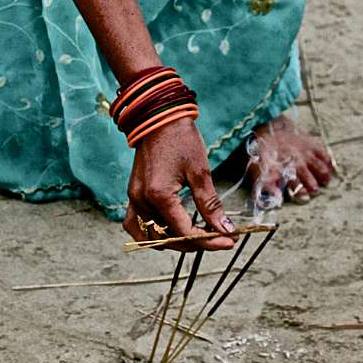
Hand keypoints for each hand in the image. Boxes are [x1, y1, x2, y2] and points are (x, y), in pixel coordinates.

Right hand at [123, 118, 236, 250]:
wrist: (159, 118)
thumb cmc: (181, 140)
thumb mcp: (200, 172)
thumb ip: (210, 205)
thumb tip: (226, 229)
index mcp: (159, 195)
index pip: (185, 231)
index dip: (209, 240)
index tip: (229, 241)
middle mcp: (142, 200)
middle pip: (167, 238)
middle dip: (194, 243)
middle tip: (218, 239)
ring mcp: (134, 198)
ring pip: (149, 236)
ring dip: (172, 241)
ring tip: (195, 236)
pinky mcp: (133, 194)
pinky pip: (136, 224)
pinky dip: (151, 233)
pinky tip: (168, 231)